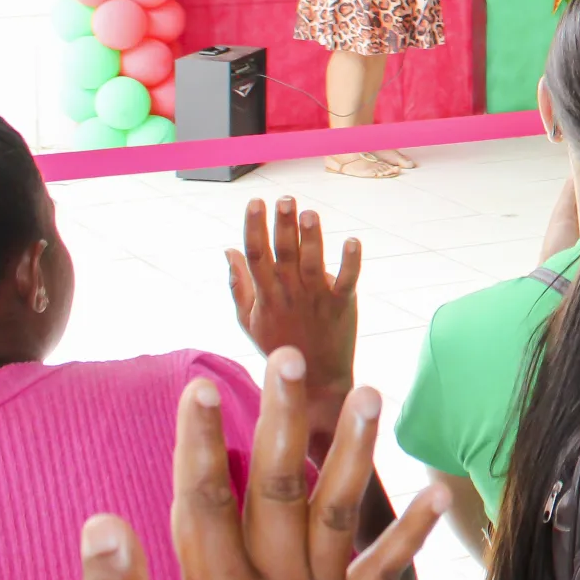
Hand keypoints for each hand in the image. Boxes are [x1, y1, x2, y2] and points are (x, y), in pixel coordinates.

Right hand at [81, 349, 443, 579]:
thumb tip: (103, 528)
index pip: (205, 504)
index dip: (198, 443)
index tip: (195, 391)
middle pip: (282, 488)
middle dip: (283, 416)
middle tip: (288, 358)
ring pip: (342, 515)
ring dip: (354, 451)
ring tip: (367, 393)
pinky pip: (387, 572)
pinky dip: (413, 532)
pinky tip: (437, 491)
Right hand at [228, 198, 358, 439]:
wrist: (315, 380)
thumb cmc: (279, 344)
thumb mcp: (249, 319)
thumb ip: (238, 283)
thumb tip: (228, 249)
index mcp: (265, 295)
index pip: (256, 256)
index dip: (254, 228)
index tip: (254, 202)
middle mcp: (289, 294)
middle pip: (283, 254)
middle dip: (283, 225)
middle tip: (285, 199)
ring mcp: (316, 299)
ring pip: (312, 263)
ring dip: (312, 238)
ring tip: (310, 214)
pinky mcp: (342, 305)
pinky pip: (347, 280)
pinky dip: (350, 261)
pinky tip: (352, 241)